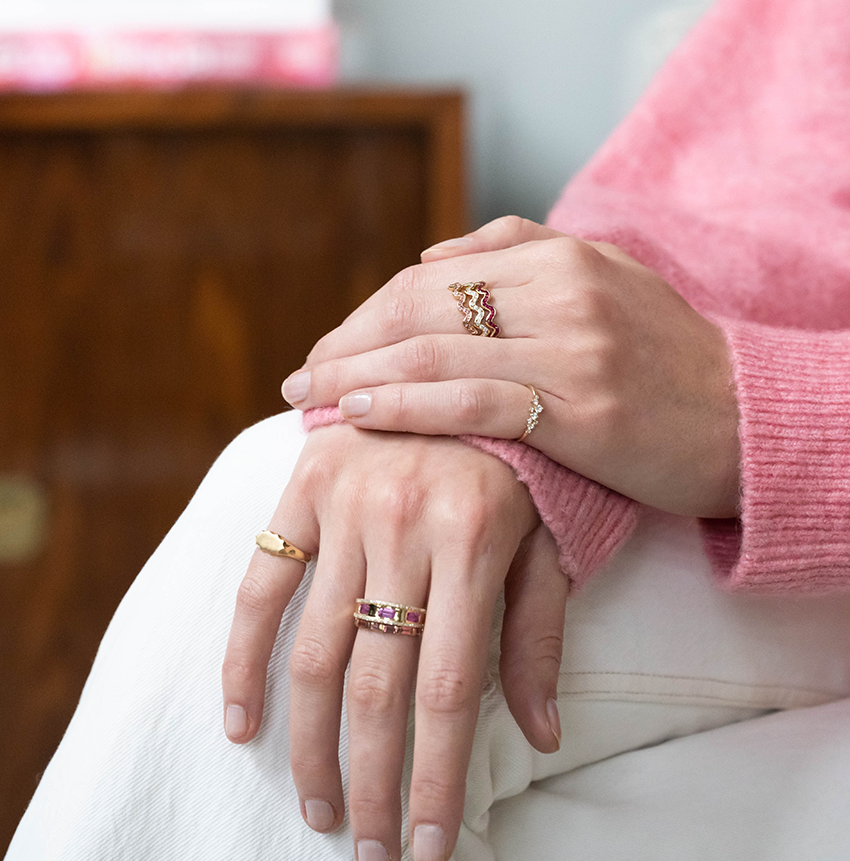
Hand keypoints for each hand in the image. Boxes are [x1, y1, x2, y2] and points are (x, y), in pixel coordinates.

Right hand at [221, 425, 566, 860]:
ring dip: (310, 742)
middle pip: (377, 683)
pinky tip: (241, 724)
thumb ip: (538, 633)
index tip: (425, 844)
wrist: (467, 359)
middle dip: (370, 780)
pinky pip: (258, 582)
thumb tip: (540, 737)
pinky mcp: (302, 485)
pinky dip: (242, 657)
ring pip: (315, 649)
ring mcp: (344, 502)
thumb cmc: (523, 459)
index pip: (449, 687)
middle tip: (365, 852)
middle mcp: (403, 524)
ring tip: (315, 808)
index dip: (434, 775)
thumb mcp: (550, 538)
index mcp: (473, 538)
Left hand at [280, 216, 740, 518]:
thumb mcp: (600, 282)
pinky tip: (358, 415)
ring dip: (356, 375)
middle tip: (301, 380)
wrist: (745, 420)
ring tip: (309, 401)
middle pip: (417, 308)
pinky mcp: (581, 408)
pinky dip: (403, 406)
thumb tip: (432, 257)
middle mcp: (561, 289)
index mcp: (559, 255)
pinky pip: (469, 400)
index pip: (429, 278)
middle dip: (347, 344)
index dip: (365, 314)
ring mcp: (571, 347)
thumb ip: (518, 255)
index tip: (329, 349)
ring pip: (432, 350)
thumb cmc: (662, 360)